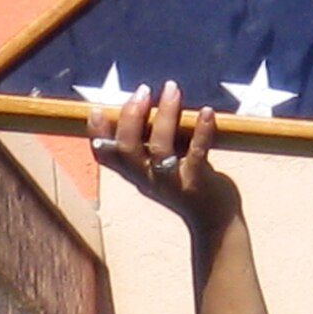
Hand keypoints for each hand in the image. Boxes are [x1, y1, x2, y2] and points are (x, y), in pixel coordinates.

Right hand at [88, 80, 240, 231]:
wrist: (217, 223)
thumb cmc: (188, 185)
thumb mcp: (162, 167)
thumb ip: (152, 145)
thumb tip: (146, 105)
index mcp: (135, 174)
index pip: (106, 156)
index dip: (96, 134)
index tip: (97, 109)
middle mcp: (148, 180)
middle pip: (128, 149)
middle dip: (131, 117)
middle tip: (142, 91)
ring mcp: (172, 183)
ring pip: (160, 149)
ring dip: (165, 116)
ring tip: (172, 90)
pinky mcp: (197, 183)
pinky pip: (197, 154)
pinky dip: (202, 131)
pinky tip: (208, 111)